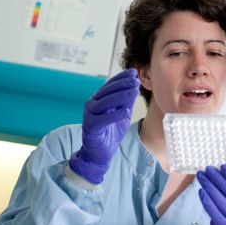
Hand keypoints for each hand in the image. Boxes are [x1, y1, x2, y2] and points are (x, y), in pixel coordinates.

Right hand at [69, 68, 139, 183]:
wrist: (100, 152)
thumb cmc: (110, 132)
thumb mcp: (122, 113)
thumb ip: (127, 101)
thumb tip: (135, 86)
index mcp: (99, 99)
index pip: (110, 85)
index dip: (121, 77)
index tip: (134, 72)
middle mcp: (92, 104)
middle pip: (108, 91)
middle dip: (123, 84)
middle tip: (135, 79)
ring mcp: (90, 115)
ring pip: (105, 102)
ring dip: (120, 95)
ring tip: (133, 90)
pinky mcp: (90, 127)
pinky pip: (102, 119)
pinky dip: (114, 114)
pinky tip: (125, 110)